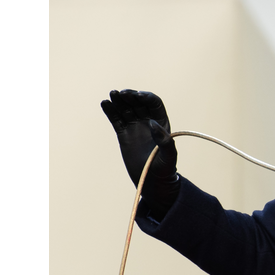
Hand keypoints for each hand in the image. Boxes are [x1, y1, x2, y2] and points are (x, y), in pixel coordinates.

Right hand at [101, 89, 179, 220]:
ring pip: (126, 109)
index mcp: (161, 123)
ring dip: (119, 100)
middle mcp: (148, 122)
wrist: (152, 182)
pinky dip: (110, 111)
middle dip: (131, 96)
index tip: (138, 96)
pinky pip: (116, 120)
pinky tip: (105, 103)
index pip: (154, 103)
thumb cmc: (165, 169)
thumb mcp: (169, 156)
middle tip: (122, 93)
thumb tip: (152, 123)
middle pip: (138, 103)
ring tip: (112, 94)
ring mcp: (135, 127)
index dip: (147, 97)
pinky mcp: (123, 134)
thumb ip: (164, 141)